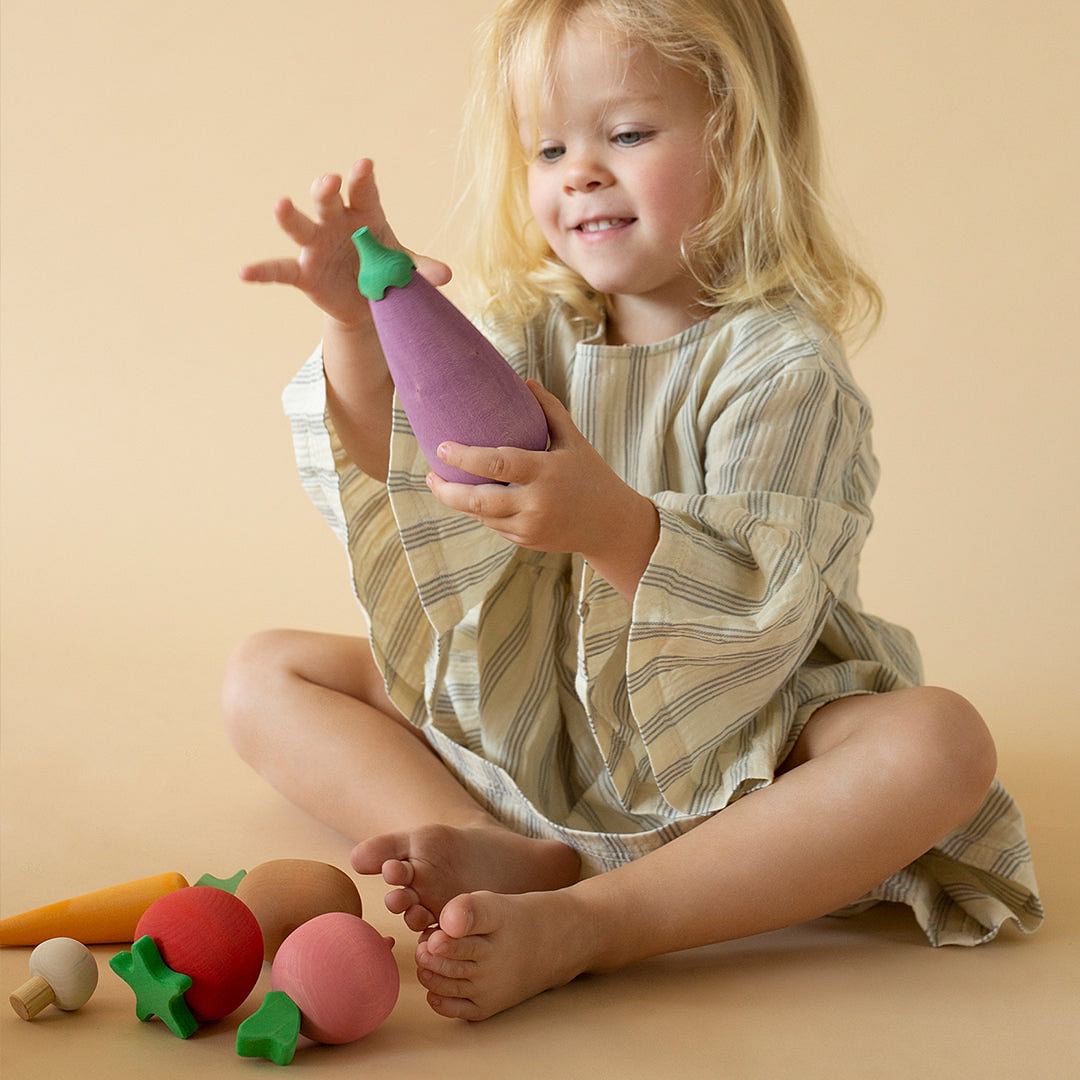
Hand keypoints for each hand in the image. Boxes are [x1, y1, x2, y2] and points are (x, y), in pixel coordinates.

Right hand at [239, 158, 450, 328]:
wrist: (370, 302)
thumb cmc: (386, 269)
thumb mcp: (404, 269)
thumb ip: (421, 269)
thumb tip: (446, 276)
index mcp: (364, 213)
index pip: (363, 190)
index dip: (362, 178)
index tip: (365, 165)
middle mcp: (335, 222)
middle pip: (327, 199)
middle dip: (327, 188)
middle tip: (331, 180)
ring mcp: (316, 245)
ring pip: (300, 225)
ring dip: (290, 215)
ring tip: (280, 204)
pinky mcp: (304, 272)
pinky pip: (280, 270)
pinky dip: (262, 271)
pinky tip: (244, 272)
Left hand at [426, 380, 646, 558]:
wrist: (610, 524)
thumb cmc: (591, 474)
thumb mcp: (574, 440)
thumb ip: (550, 410)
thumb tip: (525, 380)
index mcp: (546, 472)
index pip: (496, 464)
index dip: (464, 457)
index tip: (442, 447)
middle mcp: (536, 503)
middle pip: (477, 500)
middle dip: (447, 490)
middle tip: (430, 475)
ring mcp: (530, 526)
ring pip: (481, 516)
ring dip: (458, 501)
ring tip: (440, 484)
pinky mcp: (526, 541)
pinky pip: (494, 526)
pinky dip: (480, 513)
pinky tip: (470, 499)